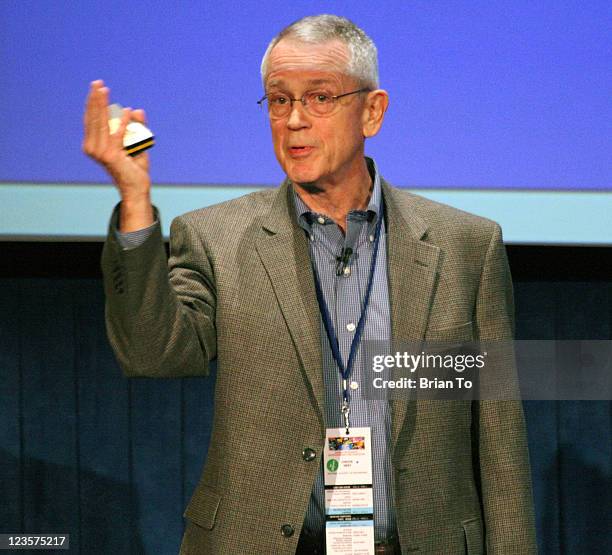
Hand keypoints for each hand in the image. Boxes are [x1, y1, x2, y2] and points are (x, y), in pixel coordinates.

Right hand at [82, 80, 153, 230]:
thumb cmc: (134, 167)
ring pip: (101, 123)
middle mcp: (92, 149)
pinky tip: (127, 111)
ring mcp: (101, 153)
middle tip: (98, 83)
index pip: (91, 120)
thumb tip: (137, 109)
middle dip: (95, 99)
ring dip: (102, 105)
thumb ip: (136, 126)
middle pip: (93, 118)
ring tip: (104, 90)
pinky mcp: (111, 156)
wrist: (136, 188)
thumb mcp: (135, 143)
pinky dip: (123, 122)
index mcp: (92, 145)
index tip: (97, 88)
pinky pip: (118, 135)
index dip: (93, 103)